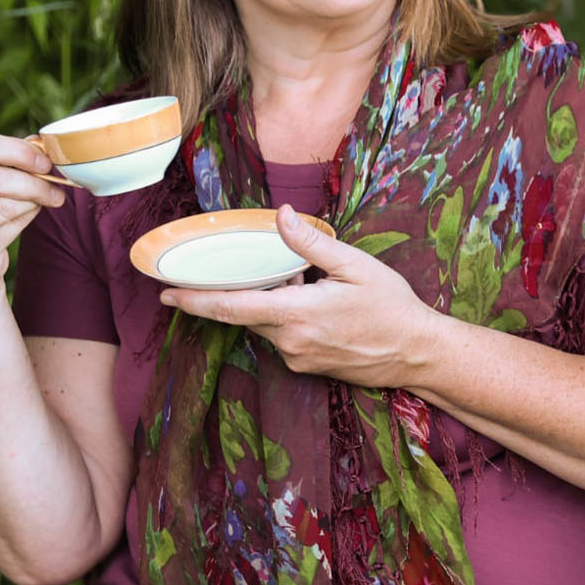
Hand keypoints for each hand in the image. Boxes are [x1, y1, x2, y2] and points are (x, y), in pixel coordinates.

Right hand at [0, 133, 68, 302]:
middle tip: (53, 179)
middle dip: (31, 177)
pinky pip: (8, 226)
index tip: (43, 158)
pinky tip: (31, 211)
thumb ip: (4, 161)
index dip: (16, 150)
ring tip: (49, 197)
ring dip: (35, 197)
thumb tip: (39, 143)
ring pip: (4, 203)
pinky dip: (27, 215)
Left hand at [159, 204, 448, 386]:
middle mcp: (290, 342)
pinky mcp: (307, 367)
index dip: (196, 300)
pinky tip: (317, 305)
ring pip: (266, 326)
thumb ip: (312, 243)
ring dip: (272, 303)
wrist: (418, 354)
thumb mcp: (356, 265)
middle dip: (243, 291)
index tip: (167, 294)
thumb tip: (281, 216)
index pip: (233, 307)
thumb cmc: (392, 307)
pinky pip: (283, 338)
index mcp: (298, 314)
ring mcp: (298, 358)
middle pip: (246, 314)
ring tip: (308, 285)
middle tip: (254, 269)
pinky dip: (287, 318)